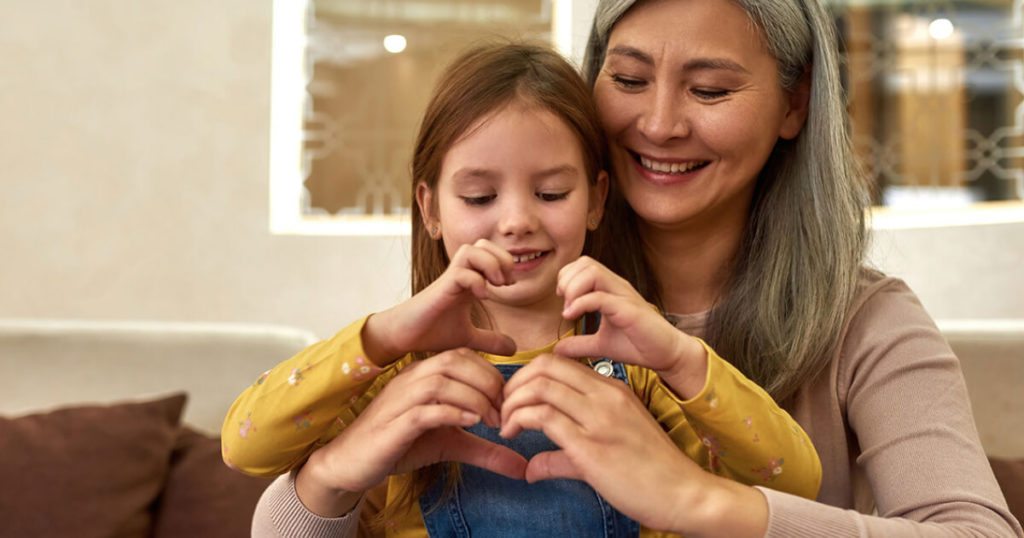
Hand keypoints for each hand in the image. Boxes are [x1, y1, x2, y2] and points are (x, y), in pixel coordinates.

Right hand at [298, 348, 526, 514]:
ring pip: (441, 381)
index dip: (491, 373)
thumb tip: (523, 468)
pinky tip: (471, 424)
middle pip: (455, 361)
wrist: (353, 462)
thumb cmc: (402, 445)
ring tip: (492, 420)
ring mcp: (400, 399)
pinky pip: (424, 409)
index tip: (508, 401)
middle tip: (505, 411)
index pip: (463, 355)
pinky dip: (451, 413)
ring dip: (473, 398)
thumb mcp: (450, 443)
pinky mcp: (392, 424)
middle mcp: (411, 378)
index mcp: (423, 373)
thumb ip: (485, 449)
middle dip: (487, 382)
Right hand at [364, 239, 516, 364]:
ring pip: (472, 249)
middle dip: (502, 258)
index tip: (508, 286)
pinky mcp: (441, 288)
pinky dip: (476, 281)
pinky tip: (482, 297)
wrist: (403, 336)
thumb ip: (490, 340)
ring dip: (491, 264)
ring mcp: (450, 279)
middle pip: (483, 243)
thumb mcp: (468, 337)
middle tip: (505, 284)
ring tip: (496, 286)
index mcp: (469, 280)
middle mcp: (460, 274)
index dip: (505, 262)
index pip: (491, 251)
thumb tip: (514, 348)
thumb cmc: (431, 332)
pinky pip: (461, 272)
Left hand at [500, 354, 767, 535]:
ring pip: (540, 386)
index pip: (558, 363)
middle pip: (545, 366)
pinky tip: (512, 435)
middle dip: (514, 383)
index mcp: (611, 389)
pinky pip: (543, 416)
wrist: (686, 493)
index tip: (515, 400)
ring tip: (504, 423)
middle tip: (503, 408)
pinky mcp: (592, 445)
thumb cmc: (651, 474)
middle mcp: (605, 395)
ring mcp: (599, 418)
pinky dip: (518, 419)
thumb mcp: (607, 451)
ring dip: (512, 402)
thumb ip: (564, 455)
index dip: (527, 376)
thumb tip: (531, 469)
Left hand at [555, 256, 706, 398]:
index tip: (564, 302)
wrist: (667, 354)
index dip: (567, 278)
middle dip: (567, 280)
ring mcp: (624, 296)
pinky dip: (581, 303)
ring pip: (592, 272)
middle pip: (586, 262)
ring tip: (569, 311)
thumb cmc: (639, 345)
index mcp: (610, 289)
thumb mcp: (601, 344)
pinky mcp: (629, 310)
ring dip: (573, 288)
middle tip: (565, 305)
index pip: (582, 265)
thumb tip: (557, 349)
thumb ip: (580, 344)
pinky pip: (601, 297)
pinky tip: (572, 316)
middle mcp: (617, 286)